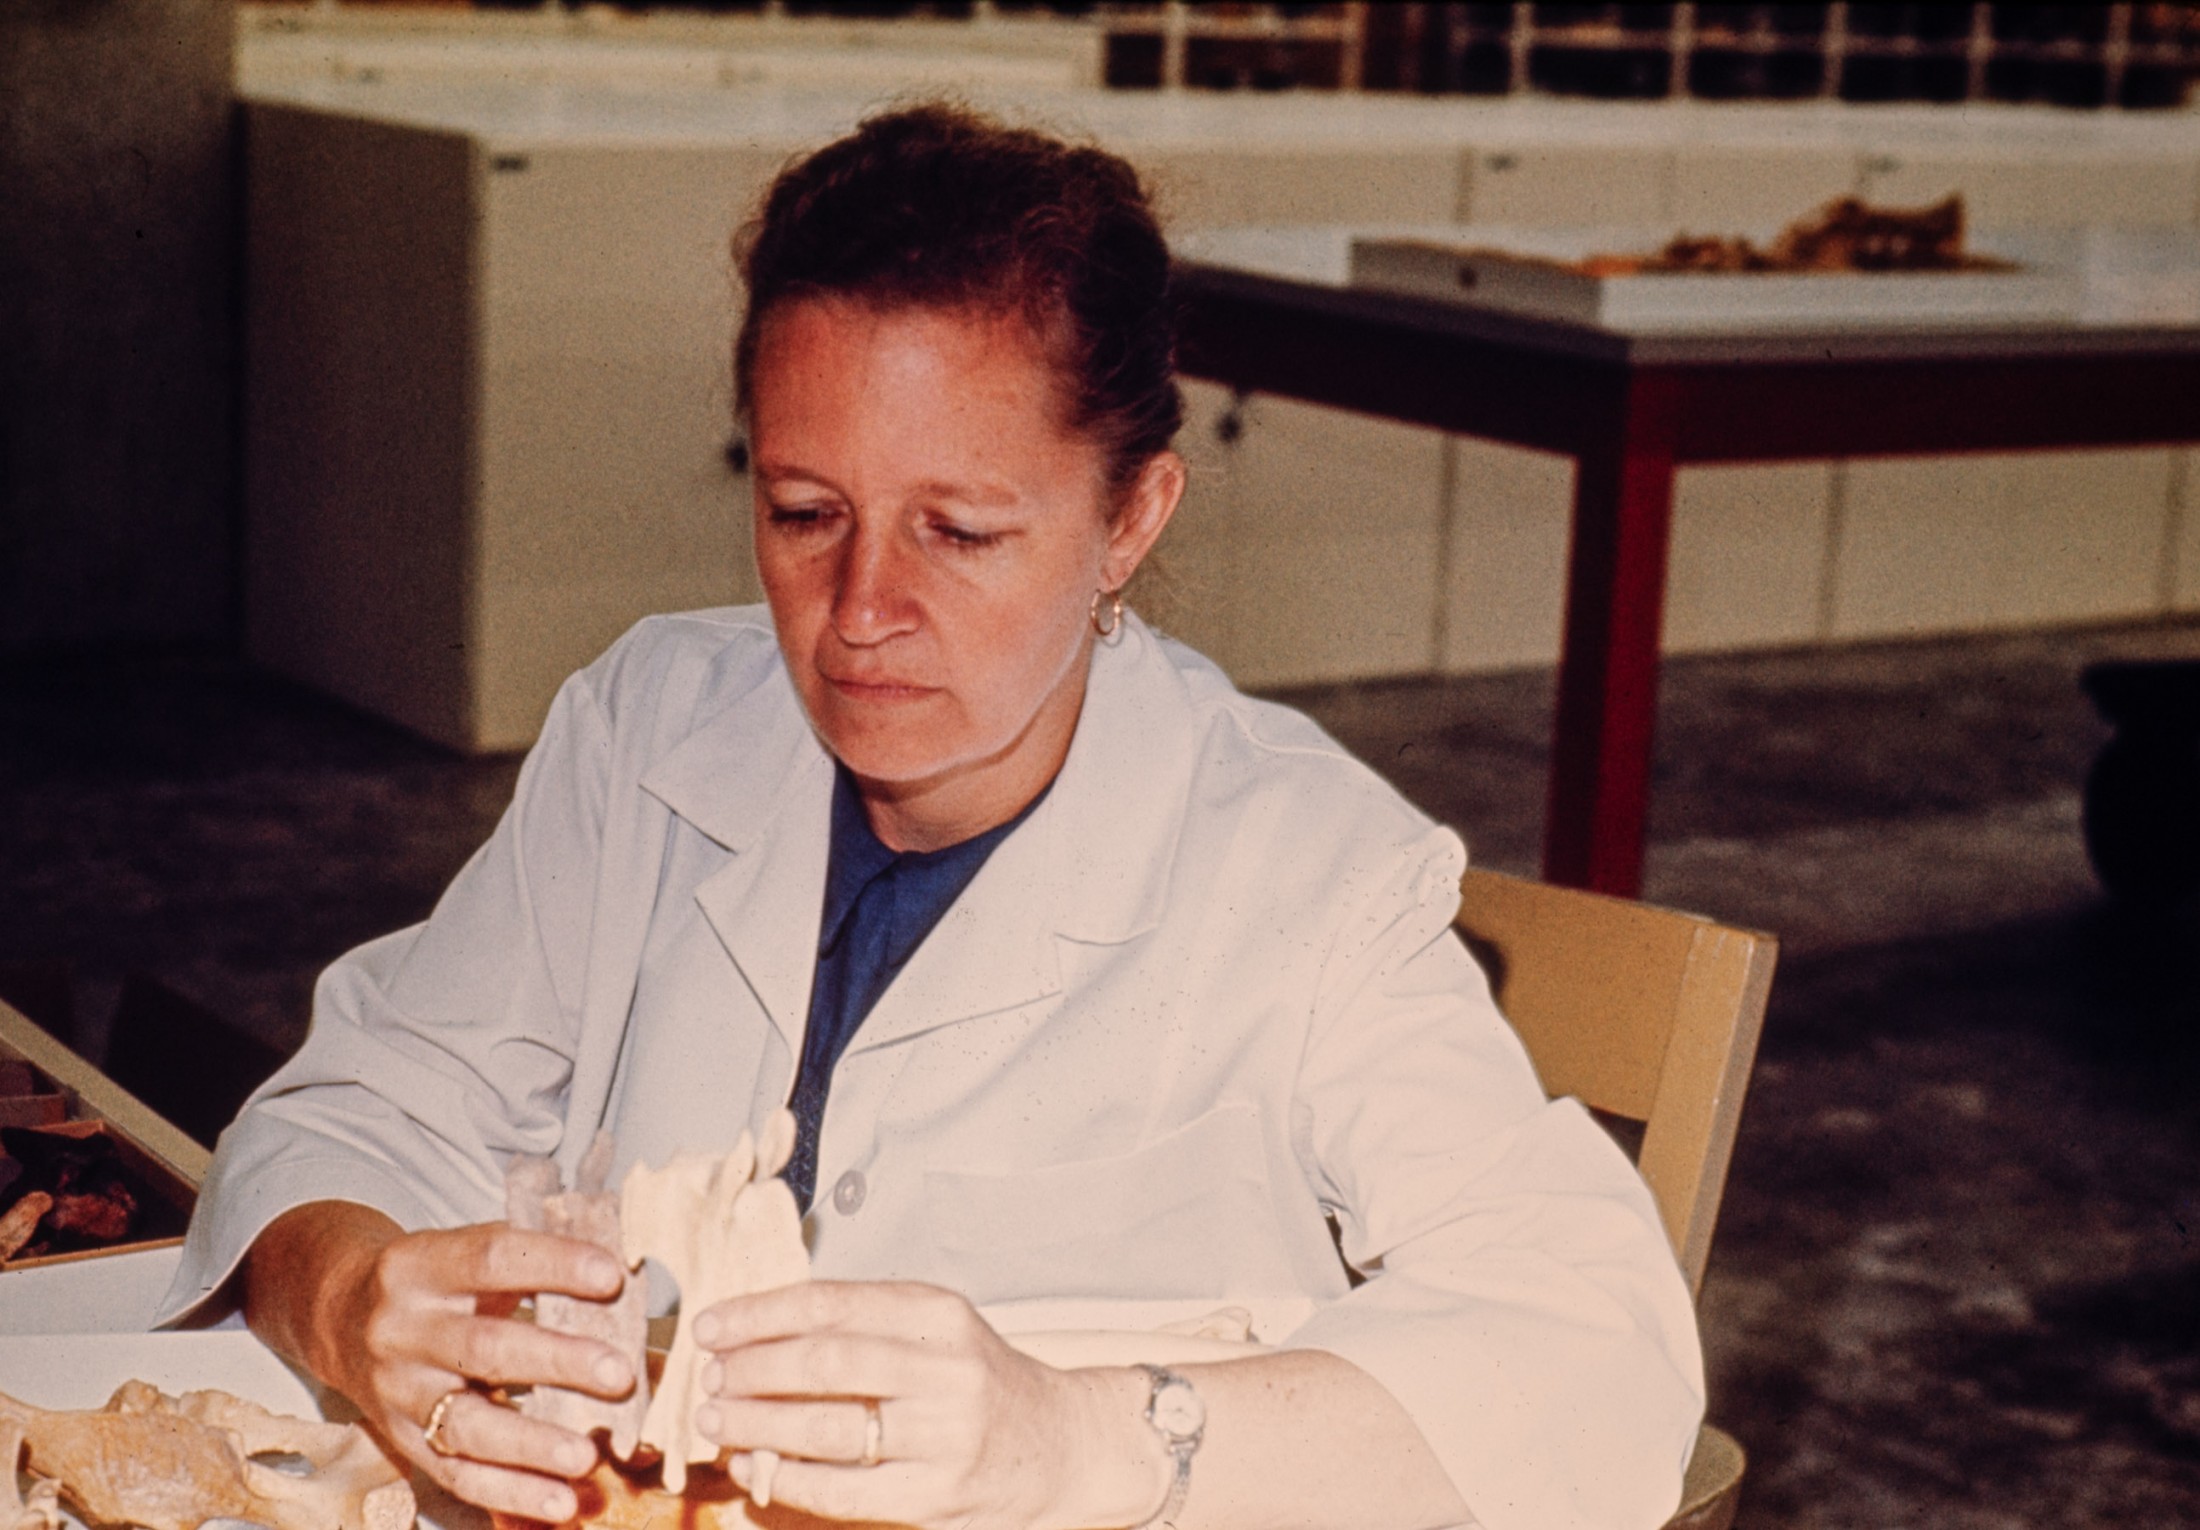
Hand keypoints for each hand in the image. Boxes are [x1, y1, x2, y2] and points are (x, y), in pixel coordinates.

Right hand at [273, 1209, 636, 1522]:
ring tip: (587, 1456)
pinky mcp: (402, 1442)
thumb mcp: (468, 1253)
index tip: (612, 1274)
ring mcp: (398, 1392)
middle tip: (620, 1373)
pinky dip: (510, 1492)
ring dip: (531, 1444)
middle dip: (556, 1361)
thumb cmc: (437, 1280)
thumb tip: (627, 1274)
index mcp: (420, 1264)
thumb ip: (535, 1262)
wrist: (340, 1314)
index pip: (490, 1257)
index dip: (553, 1264)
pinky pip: (456, 1474)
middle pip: (482, 1348)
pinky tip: (560, 1501)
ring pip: (465, 1423)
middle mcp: (401, 1329)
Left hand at [690, 1281, 1165, 1529]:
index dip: (760, 1313)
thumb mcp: (937, 1330)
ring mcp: (943, 1435)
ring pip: (826, 1428)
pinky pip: (842, 1489)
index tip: (713, 1325)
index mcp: (939, 1315)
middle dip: (751, 1368)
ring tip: (717, 1418)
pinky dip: (787, 1478)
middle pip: (825, 1361)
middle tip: (708, 1375)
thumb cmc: (981, 1383)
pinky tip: (757, 1467)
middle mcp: (946, 1369)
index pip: (832, 1303)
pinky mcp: (936, 1494)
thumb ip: (863, 1324)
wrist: (1060, 1446)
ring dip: (757, 1423)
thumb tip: (756, 1332)